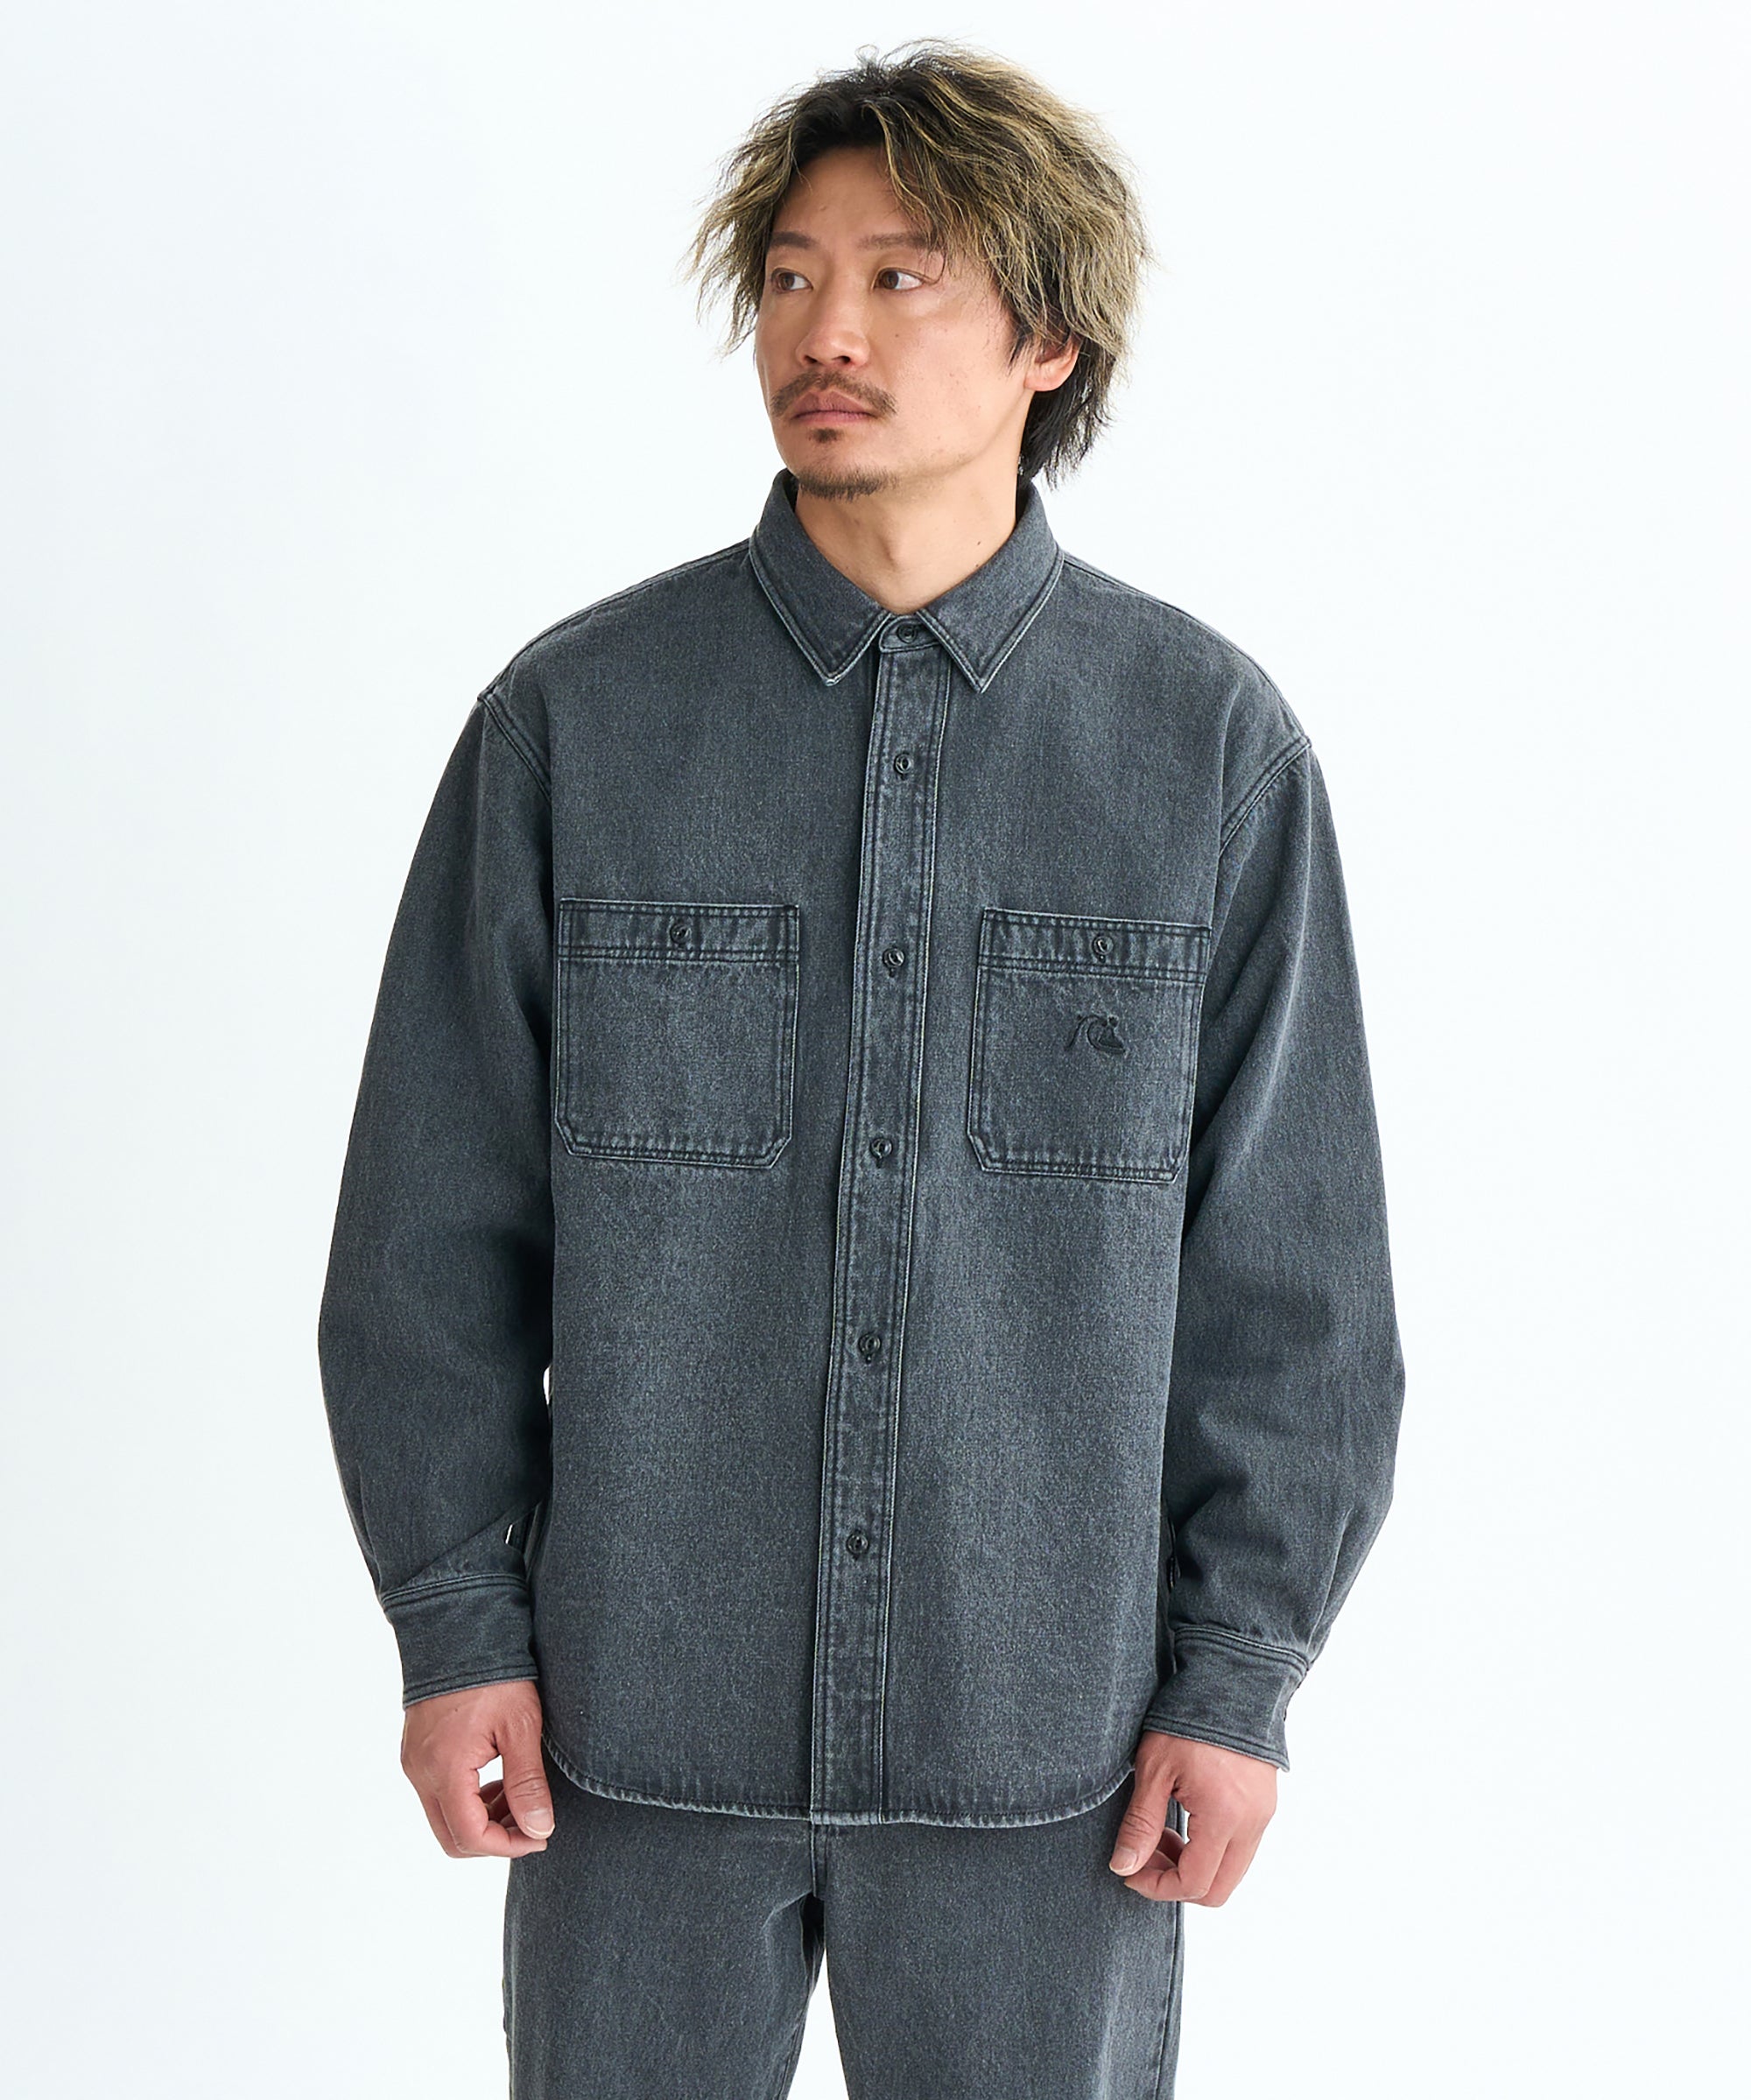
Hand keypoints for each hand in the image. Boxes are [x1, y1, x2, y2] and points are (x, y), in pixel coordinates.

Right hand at [399, 1678, 555, 1857]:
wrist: (458, 1627)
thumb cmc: (494, 1673)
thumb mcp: (521, 1725)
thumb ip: (528, 1781)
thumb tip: (540, 1829)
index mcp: (445, 1768)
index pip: (470, 1836)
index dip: (508, 1846)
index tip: (541, 1836)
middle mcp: (421, 1772)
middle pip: (452, 1837)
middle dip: (494, 1840)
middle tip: (532, 1823)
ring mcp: (414, 1763)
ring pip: (444, 1818)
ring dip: (482, 1821)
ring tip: (519, 1799)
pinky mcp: (416, 1752)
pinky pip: (438, 1795)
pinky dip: (468, 1801)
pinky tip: (497, 1781)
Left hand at [1108, 1729, 1277, 1904]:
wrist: (1231, 1680)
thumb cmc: (1189, 1718)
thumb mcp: (1154, 1769)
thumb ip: (1139, 1823)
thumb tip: (1123, 1868)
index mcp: (1225, 1817)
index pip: (1194, 1883)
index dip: (1157, 1887)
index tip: (1130, 1871)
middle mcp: (1252, 1824)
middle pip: (1218, 1890)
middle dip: (1177, 1883)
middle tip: (1146, 1855)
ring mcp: (1263, 1816)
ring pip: (1231, 1872)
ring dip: (1194, 1866)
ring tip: (1162, 1831)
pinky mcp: (1264, 1805)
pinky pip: (1240, 1849)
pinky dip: (1211, 1850)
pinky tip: (1184, 1819)